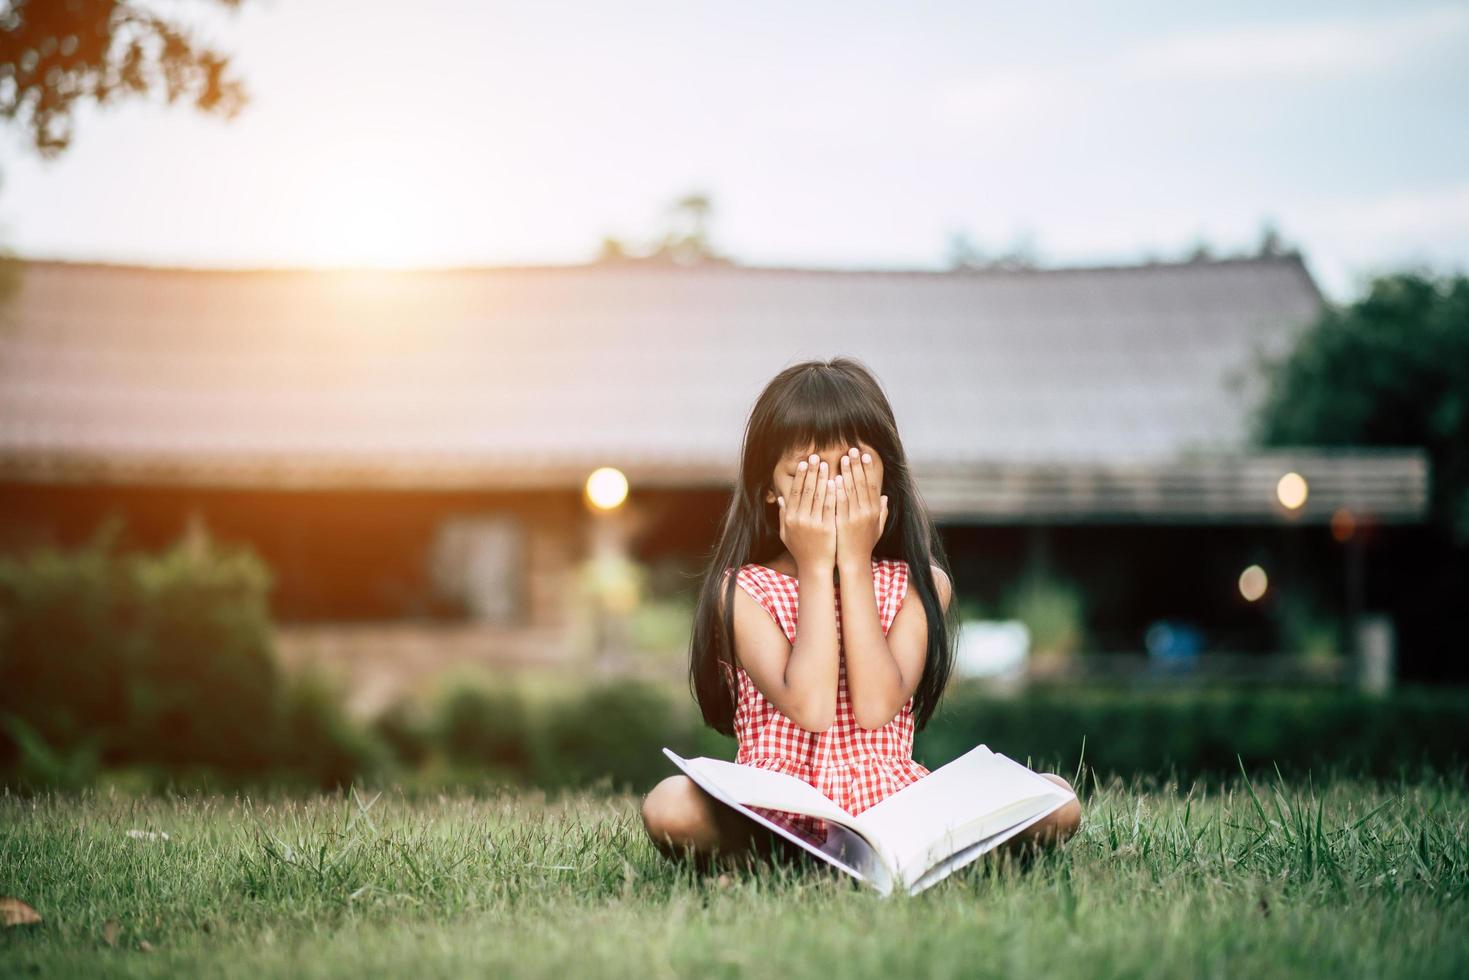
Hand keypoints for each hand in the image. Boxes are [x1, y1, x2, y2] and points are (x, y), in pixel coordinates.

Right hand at [777, 454, 836, 573]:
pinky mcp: (827, 528)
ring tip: (826, 464)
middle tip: (816, 457)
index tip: (804, 463)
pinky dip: (832, 493)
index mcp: (790, 518)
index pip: (795, 492)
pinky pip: (829, 506)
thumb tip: (780, 498)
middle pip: (806, 490)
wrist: (815, 567)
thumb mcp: (786, 534)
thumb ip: (783, 516)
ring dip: (822, 478)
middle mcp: (800, 519)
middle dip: (811, 472)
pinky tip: (835, 481)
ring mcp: (813, 524)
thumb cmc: (801, 550)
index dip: (800, 476)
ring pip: (818, 496)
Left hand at [835, 447, 886, 567]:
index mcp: (875, 511)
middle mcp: (867, 512)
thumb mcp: (877, 528)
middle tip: (853, 450)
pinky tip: (834, 478)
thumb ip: (882, 512)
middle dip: (857, 465)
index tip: (865, 455)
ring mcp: (855, 517)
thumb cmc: (864, 545)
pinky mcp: (843, 523)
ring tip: (843, 458)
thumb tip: (886, 497)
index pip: (872, 485)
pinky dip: (838, 490)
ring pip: (852, 490)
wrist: (854, 562)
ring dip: (847, 473)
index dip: (869, 469)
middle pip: (862, 484)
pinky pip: (840, 503)